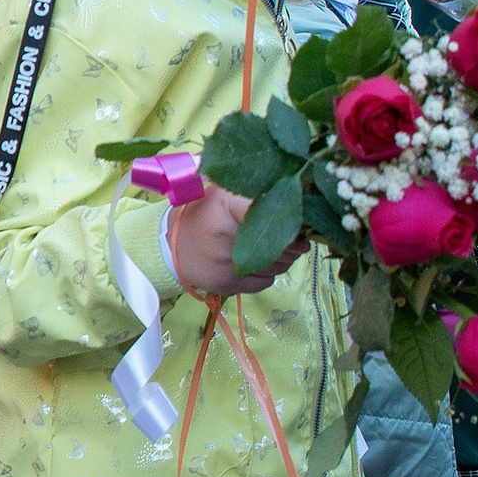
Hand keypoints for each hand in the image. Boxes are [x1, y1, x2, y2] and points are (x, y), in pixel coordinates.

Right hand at [170, 187, 302, 298]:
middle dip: (292, 241)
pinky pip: (267, 281)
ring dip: (281, 258)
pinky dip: (266, 273)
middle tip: (284, 235)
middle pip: (285, 242)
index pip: (275, 210)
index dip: (291, 217)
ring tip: (263, 248)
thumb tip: (307, 211)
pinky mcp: (228, 284)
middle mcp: (224, 232)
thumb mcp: (226, 192)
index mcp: (224, 202)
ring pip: (281, 264)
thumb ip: (261, 193)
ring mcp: (226, 262)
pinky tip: (251, 264)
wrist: (170, 246)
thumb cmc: (205, 214)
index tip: (295, 217)